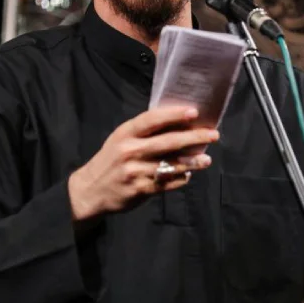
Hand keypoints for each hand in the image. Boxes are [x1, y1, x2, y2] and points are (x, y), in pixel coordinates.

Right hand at [68, 105, 217, 221]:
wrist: (90, 190)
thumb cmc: (111, 160)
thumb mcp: (121, 139)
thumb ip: (144, 132)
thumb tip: (178, 123)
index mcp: (126, 133)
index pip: (152, 119)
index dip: (174, 115)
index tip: (194, 112)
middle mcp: (130, 150)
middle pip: (168, 142)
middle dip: (194, 137)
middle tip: (213, 134)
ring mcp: (136, 171)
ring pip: (171, 164)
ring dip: (192, 161)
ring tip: (206, 159)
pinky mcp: (141, 189)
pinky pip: (167, 183)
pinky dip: (180, 178)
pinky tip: (188, 175)